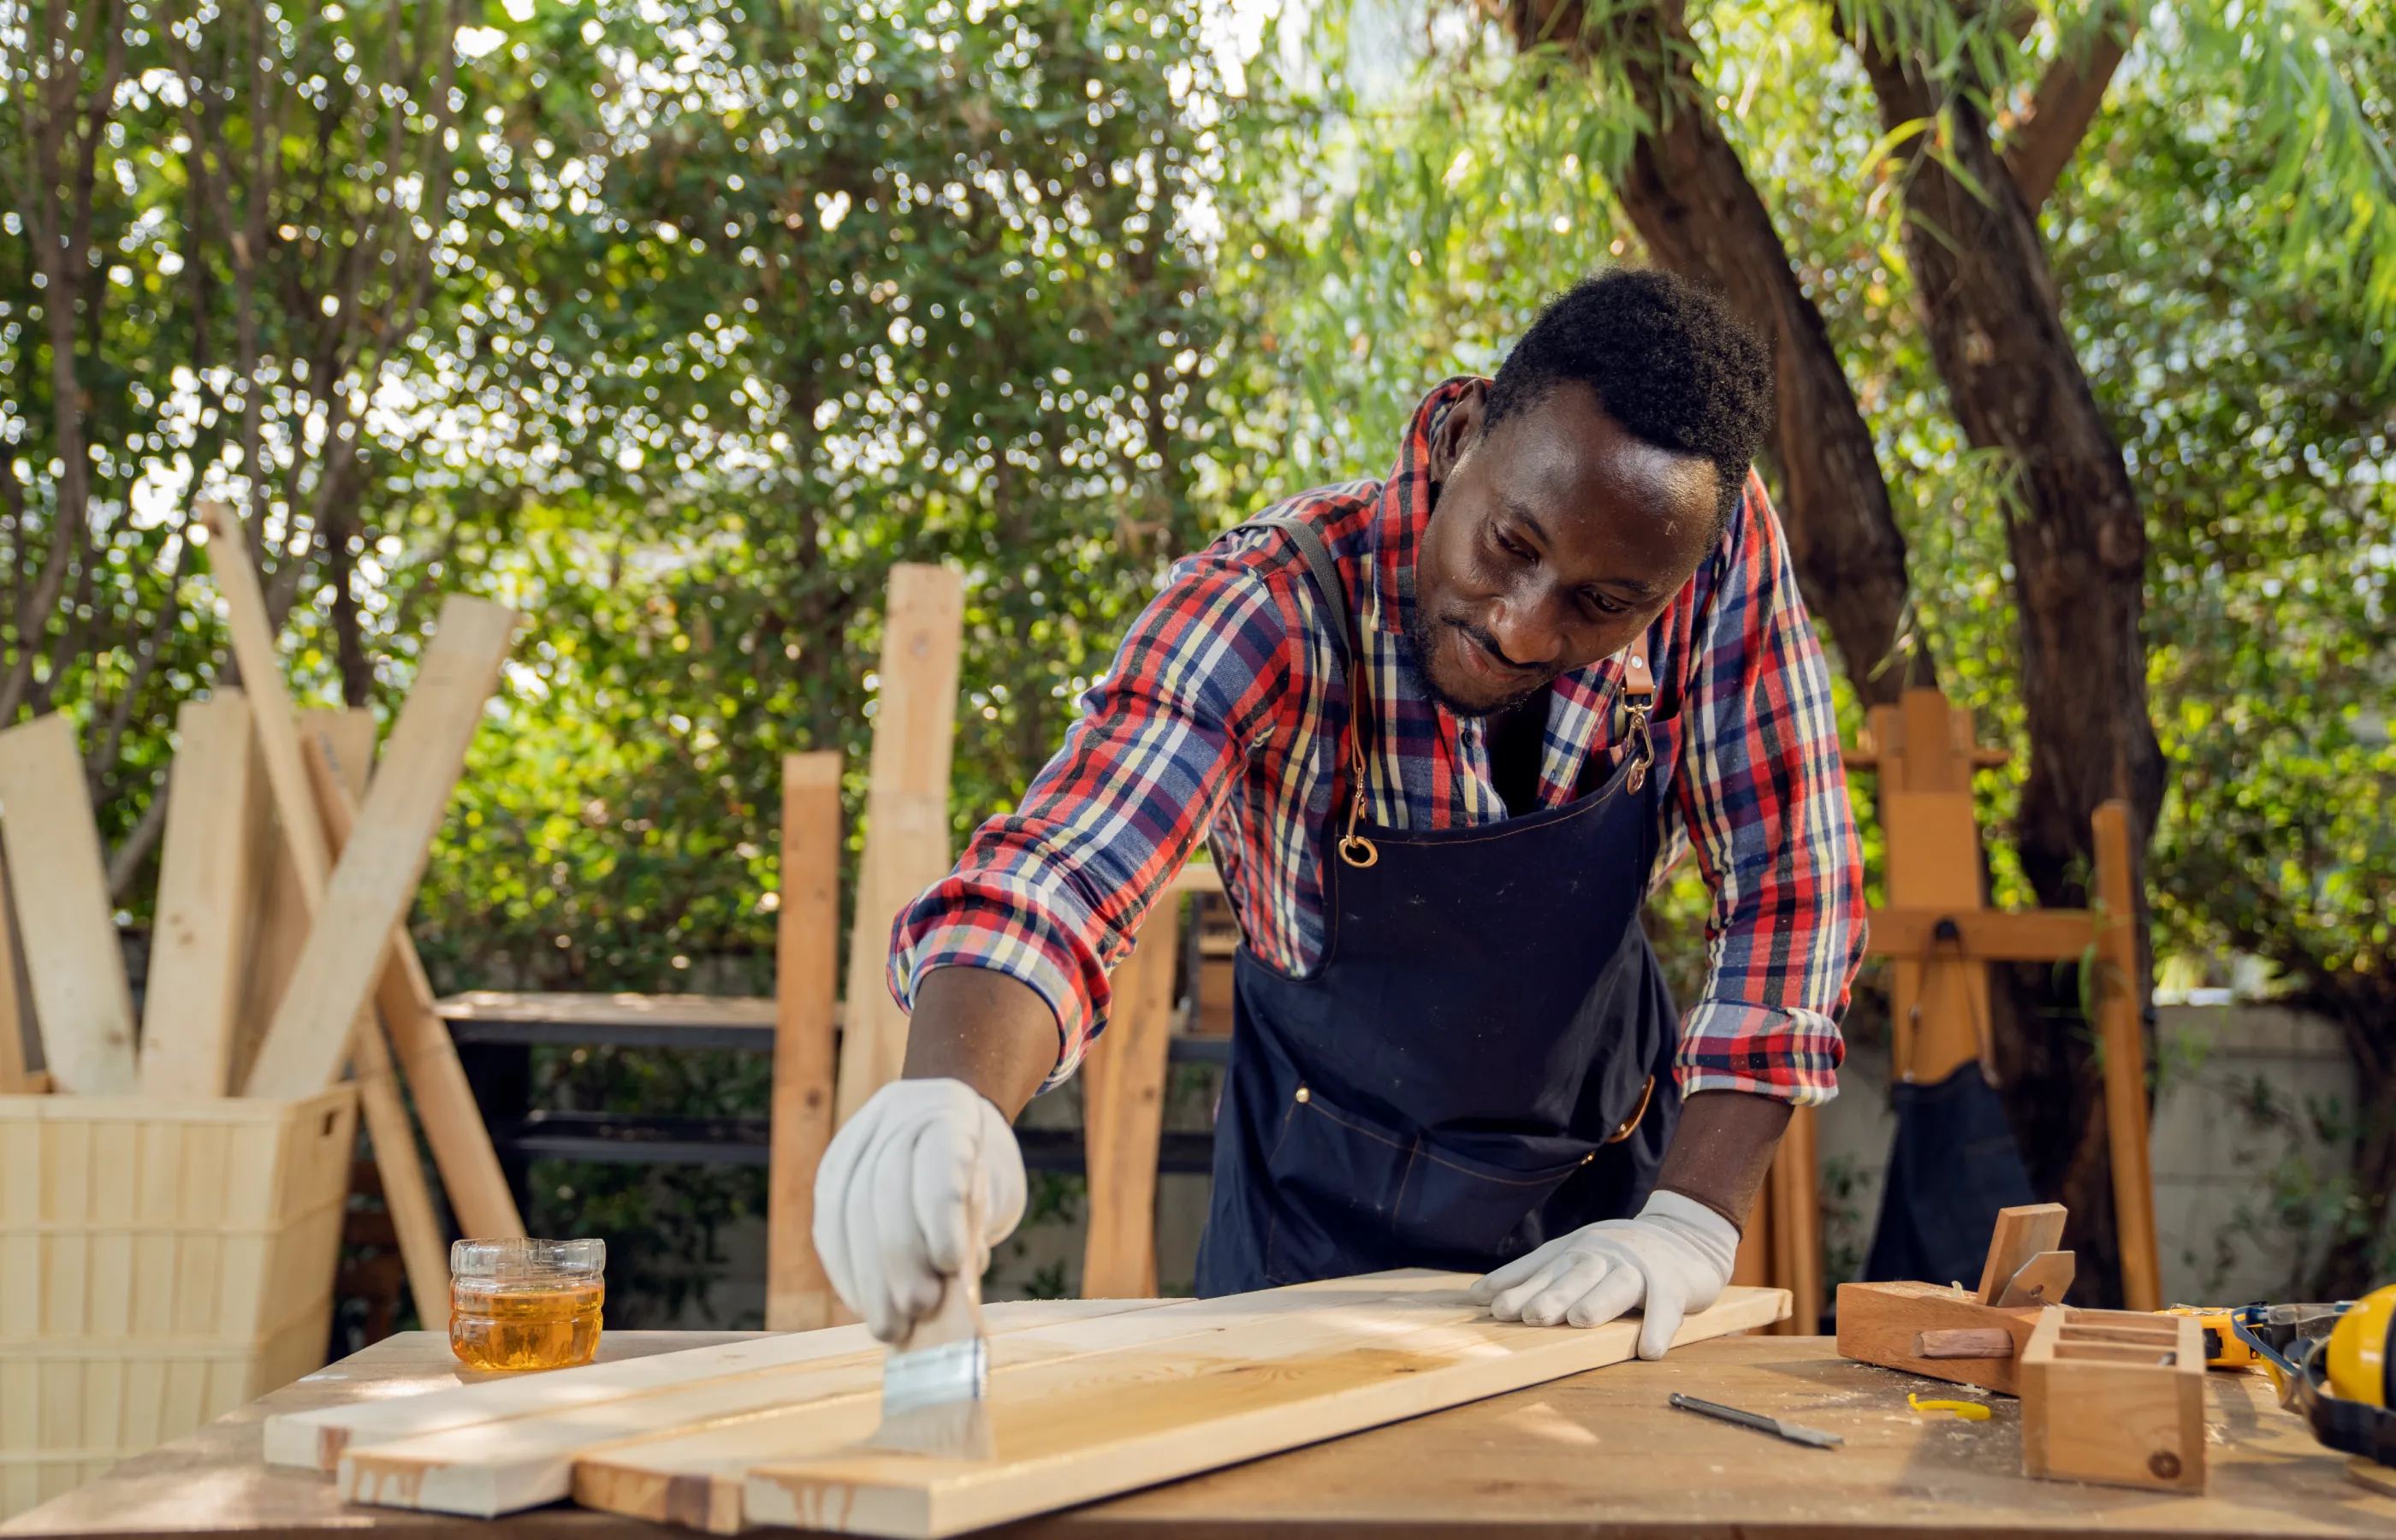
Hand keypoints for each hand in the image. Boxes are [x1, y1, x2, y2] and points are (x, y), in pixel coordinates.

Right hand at [813, 1077, 1026, 1341]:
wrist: (942, 1115)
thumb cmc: (977, 1165)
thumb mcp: (992, 1189)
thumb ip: (970, 1230)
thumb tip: (947, 1298)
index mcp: (947, 1113)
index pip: (938, 1160)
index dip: (941, 1212)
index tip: (951, 1264)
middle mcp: (895, 1118)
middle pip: (885, 1189)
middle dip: (899, 1257)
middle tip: (918, 1308)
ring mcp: (856, 1143)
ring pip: (849, 1210)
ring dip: (867, 1277)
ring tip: (889, 1325)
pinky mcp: (831, 1172)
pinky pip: (831, 1225)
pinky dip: (846, 1271)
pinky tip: (863, 1305)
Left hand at [1470, 1190, 1739, 1358]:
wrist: (1688, 1237)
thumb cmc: (1620, 1255)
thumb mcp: (1575, 1256)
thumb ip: (1533, 1274)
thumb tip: (1478, 1296)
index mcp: (1577, 1249)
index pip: (1541, 1267)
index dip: (1516, 1284)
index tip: (1488, 1303)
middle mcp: (1605, 1254)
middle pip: (1575, 1273)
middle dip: (1551, 1293)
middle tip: (1529, 1315)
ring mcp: (1640, 1267)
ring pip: (1618, 1284)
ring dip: (1598, 1301)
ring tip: (1579, 1320)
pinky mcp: (1674, 1283)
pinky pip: (1667, 1306)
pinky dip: (1660, 1327)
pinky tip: (1650, 1350)